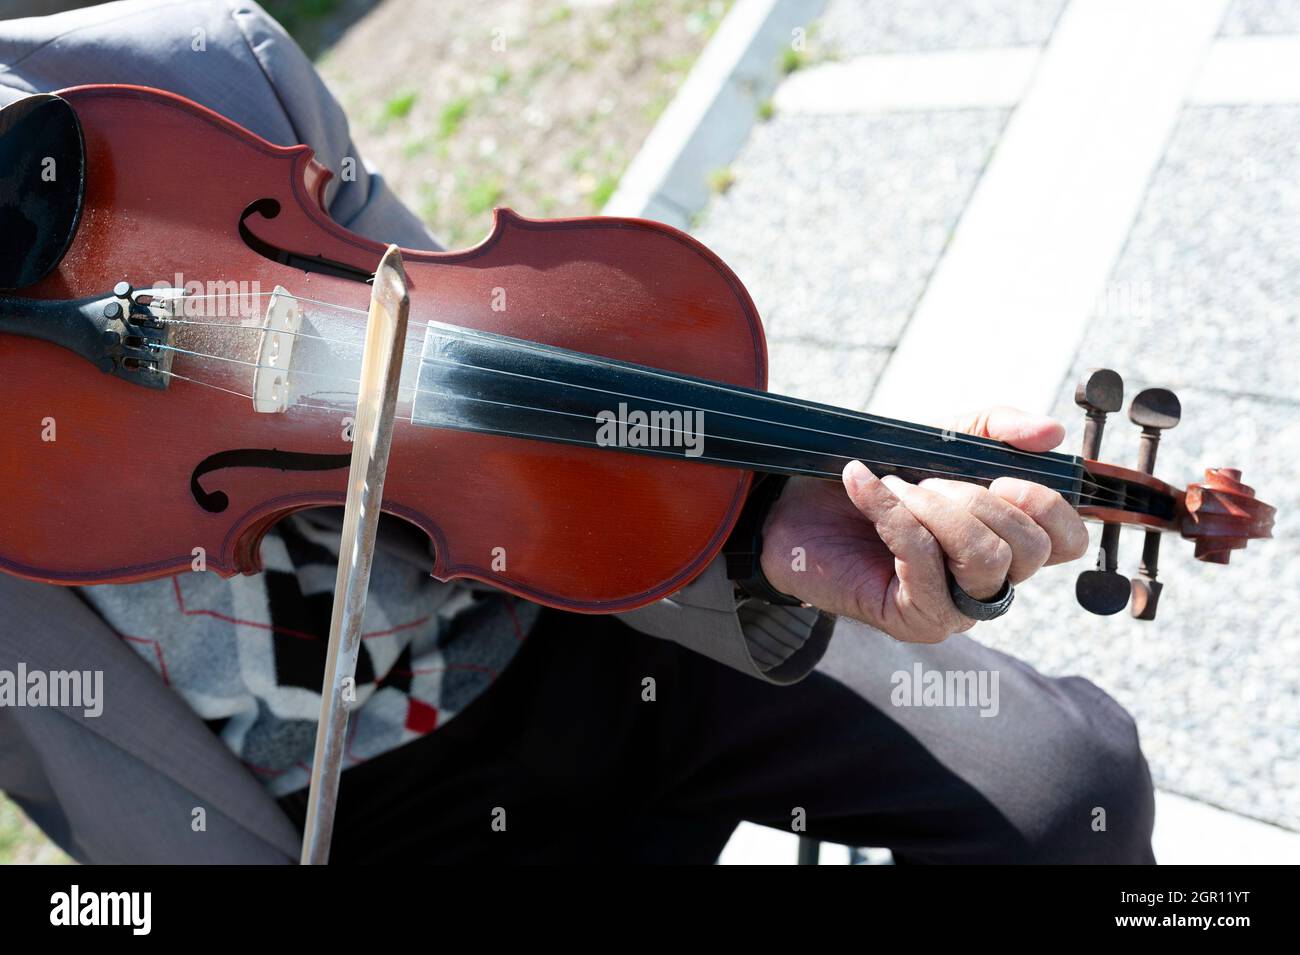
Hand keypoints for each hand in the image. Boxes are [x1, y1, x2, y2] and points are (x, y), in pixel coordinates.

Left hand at [758, 406, 1090, 642]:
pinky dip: (893, 512)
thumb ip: (994, 428)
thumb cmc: (874, 478)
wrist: (794, 505)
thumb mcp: (939, 439)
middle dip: (977, 499)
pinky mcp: (914, 620)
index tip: (1002, 476)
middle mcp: (990, 584)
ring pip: (984, 560)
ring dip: (935, 507)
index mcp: (1008, 543)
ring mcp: (955, 609)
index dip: (1047, 505)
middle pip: (1028, 550)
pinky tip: (863, 485)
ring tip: (895, 485)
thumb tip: (1051, 434)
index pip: (1069, 542)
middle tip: (927, 480)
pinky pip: (923, 561)